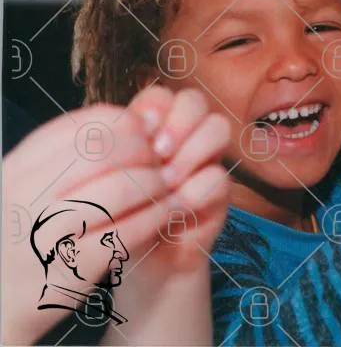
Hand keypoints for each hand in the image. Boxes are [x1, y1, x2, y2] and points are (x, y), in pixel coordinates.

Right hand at [2, 86, 230, 345]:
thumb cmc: (29, 232)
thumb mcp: (34, 183)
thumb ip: (73, 152)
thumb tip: (140, 120)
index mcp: (18, 168)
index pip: (83, 125)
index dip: (126, 124)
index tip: (144, 132)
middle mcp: (25, 197)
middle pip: (103, 150)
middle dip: (143, 151)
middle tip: (160, 160)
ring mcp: (46, 235)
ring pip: (119, 187)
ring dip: (154, 183)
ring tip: (165, 187)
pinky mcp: (72, 269)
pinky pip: (128, 231)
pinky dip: (156, 216)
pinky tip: (168, 212)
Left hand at [123, 86, 231, 272]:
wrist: (135, 261)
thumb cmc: (113, 215)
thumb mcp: (104, 181)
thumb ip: (116, 151)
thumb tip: (131, 127)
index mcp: (152, 128)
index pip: (163, 95)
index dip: (156, 107)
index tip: (140, 133)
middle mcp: (183, 137)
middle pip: (196, 100)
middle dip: (180, 121)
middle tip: (159, 152)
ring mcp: (204, 161)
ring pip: (218, 127)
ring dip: (192, 151)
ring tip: (168, 180)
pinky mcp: (219, 192)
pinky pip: (219, 176)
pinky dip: (196, 189)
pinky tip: (175, 206)